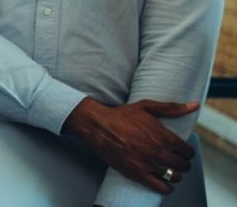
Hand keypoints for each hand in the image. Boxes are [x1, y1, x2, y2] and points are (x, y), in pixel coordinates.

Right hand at [62, 97, 197, 193]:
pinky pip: (161, 187)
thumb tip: (194, 105)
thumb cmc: (122, 115)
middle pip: (184, 166)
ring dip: (175, 175)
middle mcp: (160, 153)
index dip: (187, 152)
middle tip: (175, 160)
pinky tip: (164, 182)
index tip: (181, 151)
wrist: (99, 126)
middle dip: (182, 163)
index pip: (188, 152)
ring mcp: (150, 165)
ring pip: (175, 177)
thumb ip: (172, 108)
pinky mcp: (138, 174)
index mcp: (165, 137)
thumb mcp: (147, 107)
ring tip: (169, 170)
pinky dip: (166, 187)